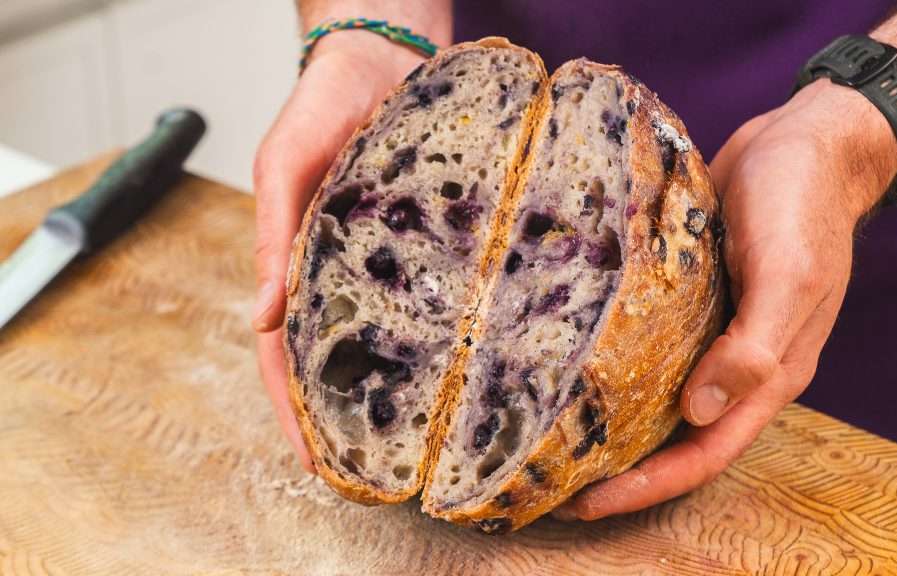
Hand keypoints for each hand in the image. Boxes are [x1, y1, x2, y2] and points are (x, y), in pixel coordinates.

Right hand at [251, 33, 425, 470]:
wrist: (380, 60)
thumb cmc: (320, 108)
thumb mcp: (282, 169)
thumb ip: (273, 238)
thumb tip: (261, 316)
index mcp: (298, 265)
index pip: (285, 354)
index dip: (294, 410)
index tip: (312, 460)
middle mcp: (345, 272)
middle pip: (340, 358)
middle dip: (346, 415)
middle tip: (371, 468)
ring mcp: (390, 262)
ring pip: (389, 335)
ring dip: (393, 385)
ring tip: (413, 436)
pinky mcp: (431, 242)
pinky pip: (434, 295)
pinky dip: (436, 333)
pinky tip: (457, 365)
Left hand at [556, 79, 896, 518]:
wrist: (804, 141)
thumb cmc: (802, 203)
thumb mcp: (789, 273)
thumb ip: (755, 346)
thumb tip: (700, 412)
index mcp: (771, 373)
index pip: (706, 453)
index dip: (650, 485)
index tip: (588, 503)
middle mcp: (739, 362)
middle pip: (677, 437)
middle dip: (623, 468)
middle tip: (555, 481)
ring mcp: (714, 330)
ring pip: (660, 396)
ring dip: (616, 423)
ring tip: (556, 438)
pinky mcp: (690, 297)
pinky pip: (651, 346)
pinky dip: (617, 365)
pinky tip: (572, 365)